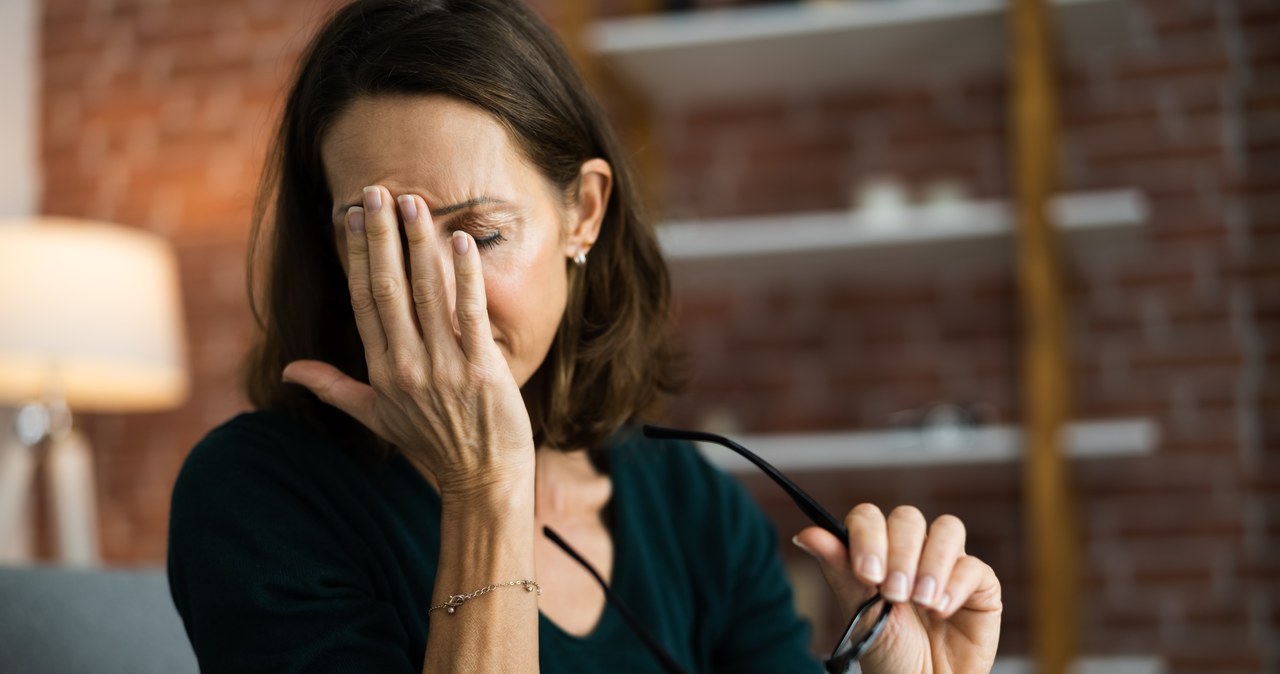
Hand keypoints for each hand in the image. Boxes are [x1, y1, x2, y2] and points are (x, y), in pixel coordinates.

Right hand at [282, 186, 535, 496]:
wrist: (483, 479)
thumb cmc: (433, 445)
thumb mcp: (377, 417)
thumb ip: (334, 388)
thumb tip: (289, 371)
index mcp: (381, 370)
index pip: (363, 301)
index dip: (357, 255)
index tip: (354, 215)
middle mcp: (406, 365)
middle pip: (388, 289)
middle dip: (382, 238)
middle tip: (378, 191)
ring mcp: (444, 368)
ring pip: (427, 294)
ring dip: (420, 245)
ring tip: (415, 204)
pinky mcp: (481, 370)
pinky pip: (471, 314)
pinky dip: (466, 277)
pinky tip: (463, 241)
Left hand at [794, 505, 1001, 673]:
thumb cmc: (889, 653)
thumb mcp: (861, 613)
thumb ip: (839, 569)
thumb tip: (805, 534)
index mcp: (878, 550)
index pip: (870, 517)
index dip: (868, 536)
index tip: (865, 571)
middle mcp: (913, 550)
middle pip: (908, 518)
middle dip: (899, 553)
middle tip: (893, 593)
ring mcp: (948, 563)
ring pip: (947, 529)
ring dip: (930, 564)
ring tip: (920, 602)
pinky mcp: (980, 585)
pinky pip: (974, 566)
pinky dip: (955, 585)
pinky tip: (941, 611)